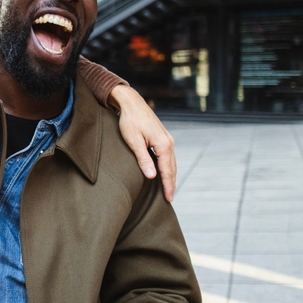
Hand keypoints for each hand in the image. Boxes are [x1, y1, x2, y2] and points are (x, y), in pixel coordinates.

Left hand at [109, 85, 176, 201]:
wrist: (131, 103)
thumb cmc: (130, 121)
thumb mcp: (134, 141)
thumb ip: (143, 159)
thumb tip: (152, 176)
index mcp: (163, 145)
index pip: (167, 171)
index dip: (168, 186)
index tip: (168, 198)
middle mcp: (169, 142)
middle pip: (172, 168)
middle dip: (171, 184)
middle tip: (169, 199)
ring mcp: (168, 139)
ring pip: (171, 162)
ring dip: (170, 176)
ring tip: (168, 189)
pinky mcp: (163, 137)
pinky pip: (168, 156)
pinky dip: (168, 167)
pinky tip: (164, 172)